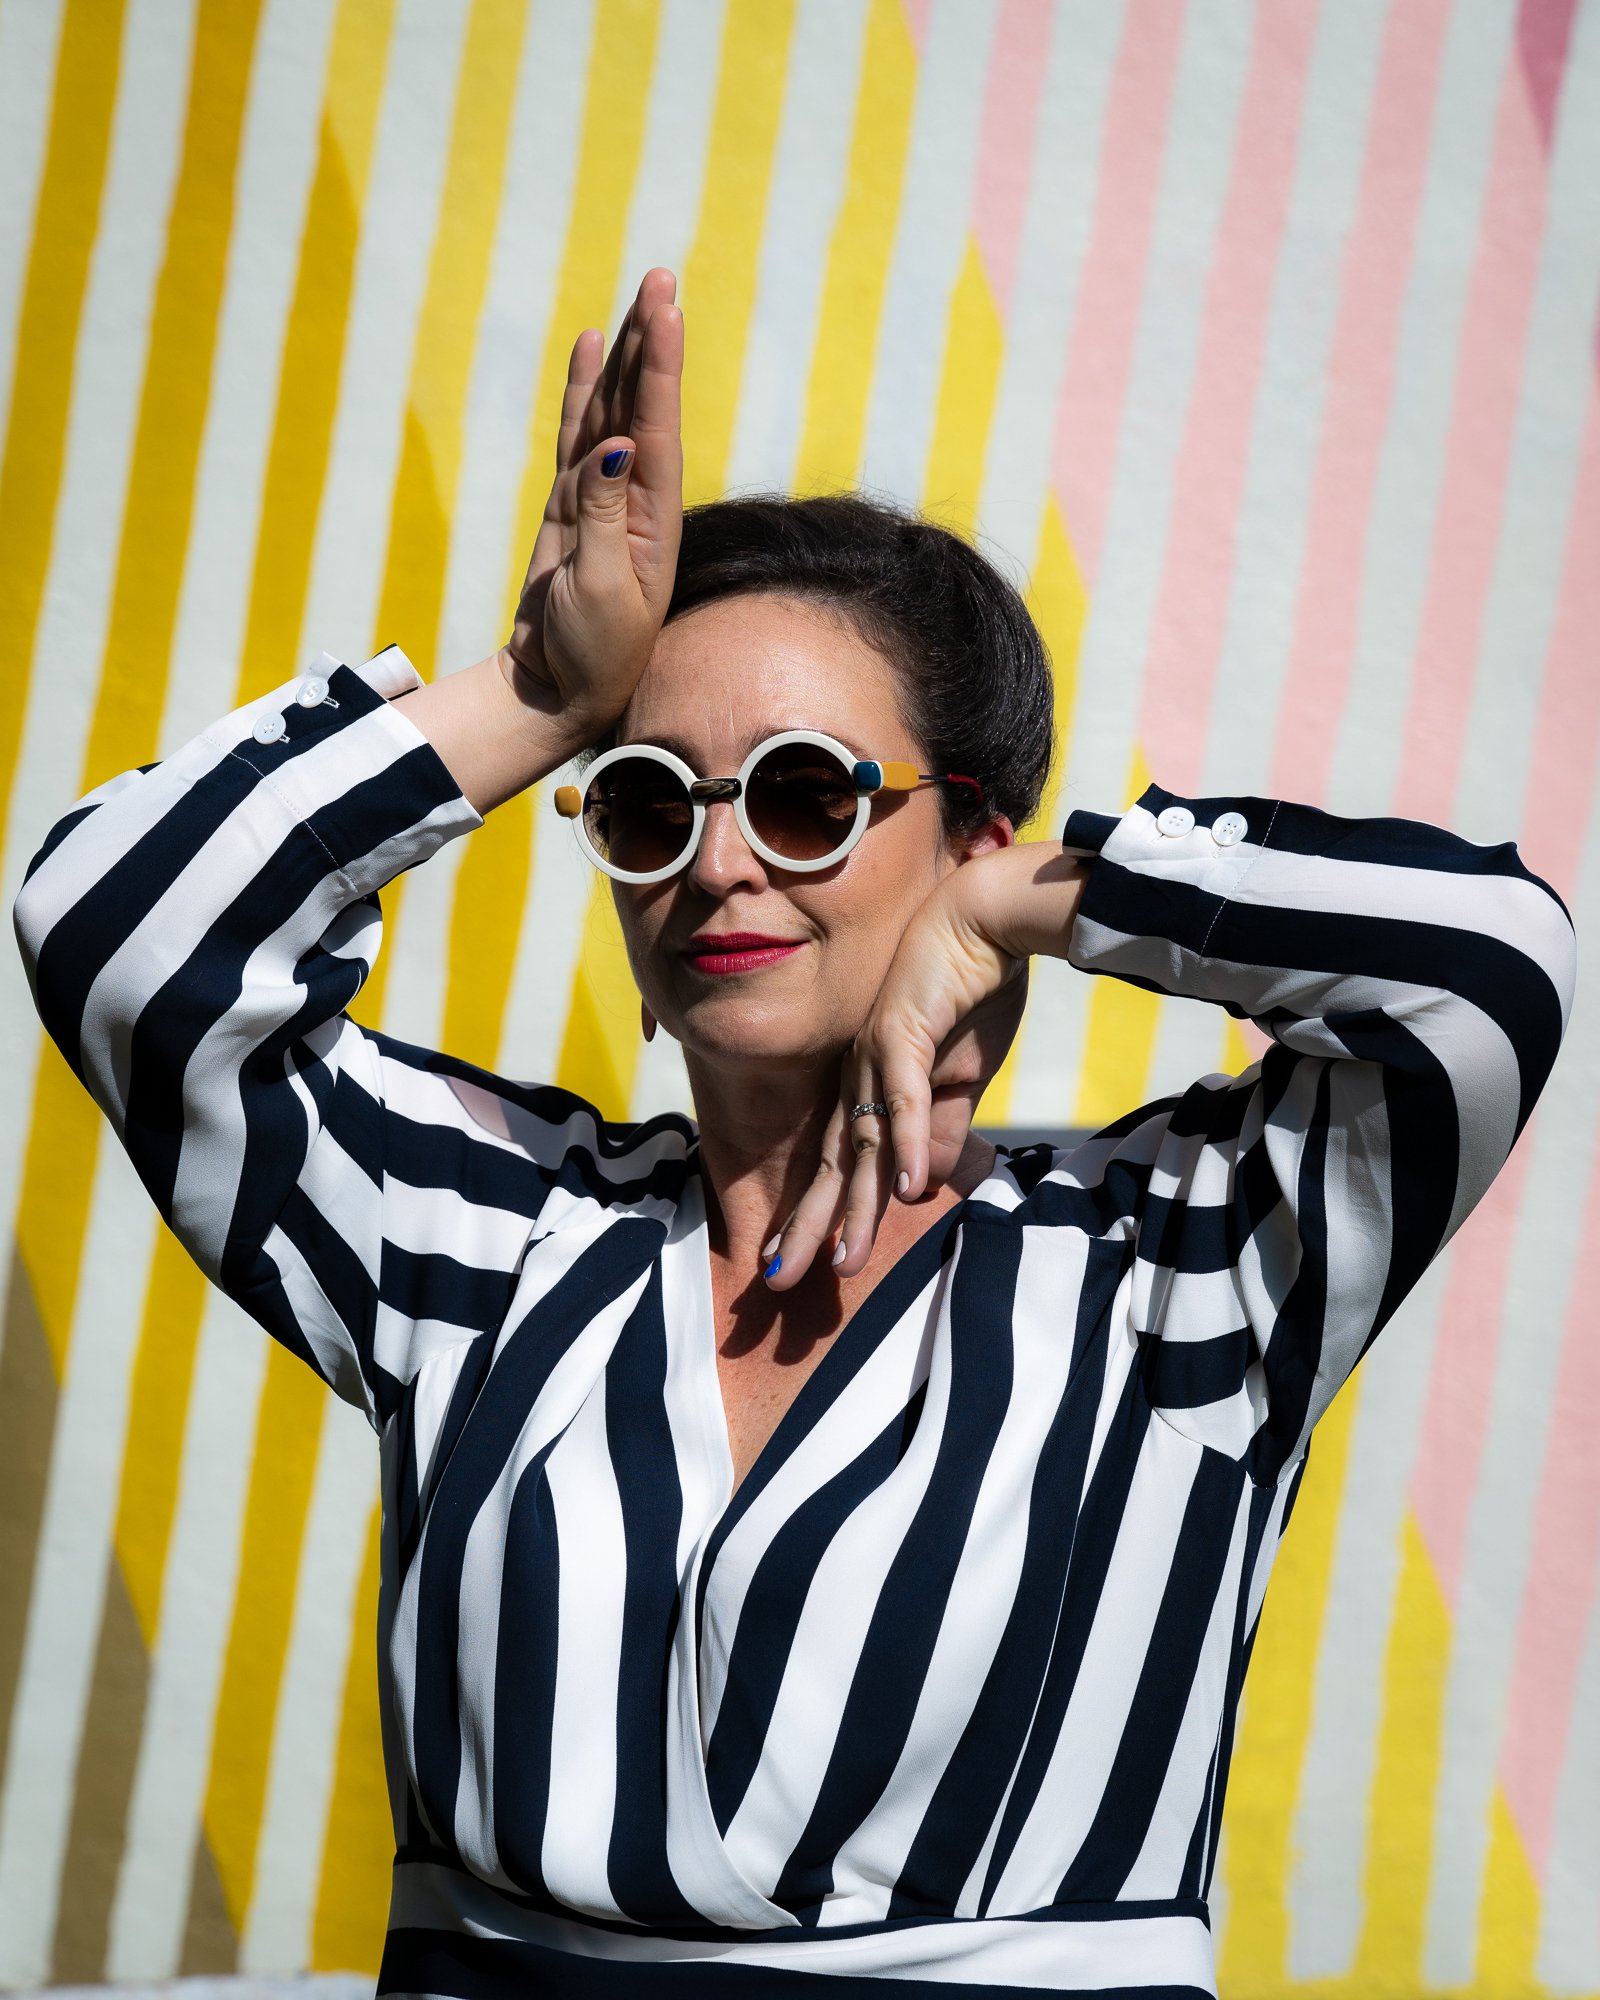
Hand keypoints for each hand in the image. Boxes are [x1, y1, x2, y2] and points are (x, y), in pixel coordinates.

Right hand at [499, 267, 683, 739]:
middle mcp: (636, 498)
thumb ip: (605, 515)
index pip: (658, 426)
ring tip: (638, 296)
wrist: (559, 687)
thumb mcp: (602, 588)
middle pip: (642, 404)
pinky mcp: (569, 504)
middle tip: (661, 277)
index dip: (660, 366)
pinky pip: (576, 433)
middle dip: (652, 342)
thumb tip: (614, 446)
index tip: (663, 310)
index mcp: (655, 517)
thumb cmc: (592, 652)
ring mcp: (602, 497)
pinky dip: (582, 390)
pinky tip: (590, 347)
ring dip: (625, 354)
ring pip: (611, 410)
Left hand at [762, 842, 1088, 1286]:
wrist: (984, 917)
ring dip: (853, 1205)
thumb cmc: (970, 991)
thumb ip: (939, 1132)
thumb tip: (918, 1187)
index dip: (819, 1216)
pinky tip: (905, 1189)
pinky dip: (907, 1142)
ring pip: (862, 1142)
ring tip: (841, 1262)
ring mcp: (877, 1053)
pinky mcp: (906, 1030)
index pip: (839, 1163)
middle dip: (809, 1228)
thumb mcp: (960, 1079)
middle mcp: (861, 1075)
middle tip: (778, 1285)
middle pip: (833, 1164)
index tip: (800, 1266)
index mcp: (871, 1086)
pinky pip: (907, 1096)